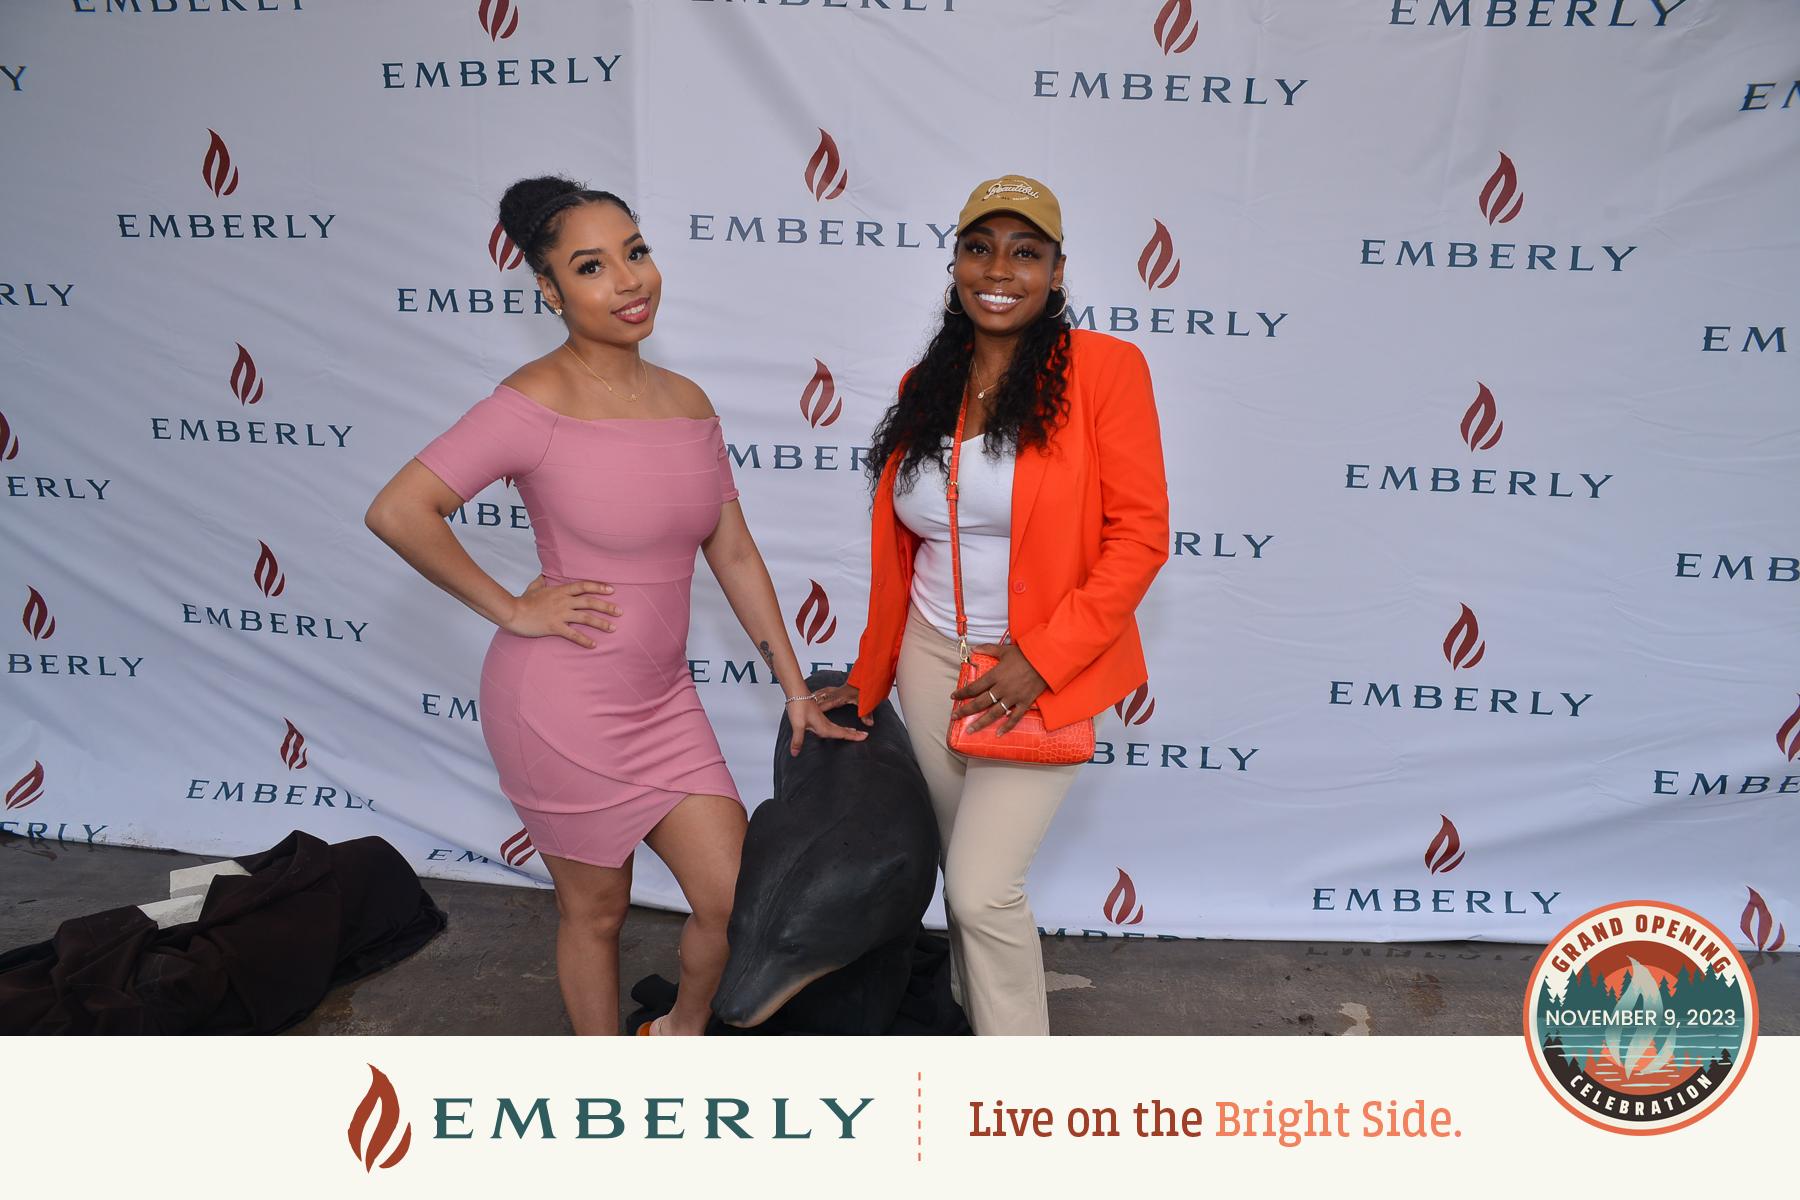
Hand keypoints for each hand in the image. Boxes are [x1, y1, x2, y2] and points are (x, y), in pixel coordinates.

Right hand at [503, 576, 619, 647]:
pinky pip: (573, 634)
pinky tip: (594, 645)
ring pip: (585, 617)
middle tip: (620, 612)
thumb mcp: (533, 587)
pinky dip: (584, 640)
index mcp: (560, 590)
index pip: (583, 586)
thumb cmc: (523, 601)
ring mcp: (559, 614)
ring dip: (601, 623)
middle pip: (589, 601)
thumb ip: (541, 581)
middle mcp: (563, 601)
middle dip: (607, 606)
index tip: (612, 590)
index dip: (599, 586)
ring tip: (613, 628)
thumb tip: (543, 575)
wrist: (513, 612)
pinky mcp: (554, 627)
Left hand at [786, 698, 869, 756]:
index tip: (865, 736)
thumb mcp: (798, 725)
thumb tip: (795, 754)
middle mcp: (824, 723)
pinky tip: (833, 727)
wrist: (796, 692)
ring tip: (853, 732)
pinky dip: (837, 726)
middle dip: (853, 734)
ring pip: (837, 727)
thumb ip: (798, 740)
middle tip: (864, 735)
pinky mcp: (817, 716)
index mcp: (823, 726)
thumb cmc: (798, 706)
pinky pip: (831, 724)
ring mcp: (821, 719)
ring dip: (846, 730)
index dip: (853, 736)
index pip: (842, 733)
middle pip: (842, 731)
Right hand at [808, 683, 873, 726]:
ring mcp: (833, 691)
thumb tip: (869, 724)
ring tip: (802, 704)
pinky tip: (811, 697)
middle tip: (800, 710)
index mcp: (840, 697)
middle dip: (811, 705)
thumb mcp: (865, 702)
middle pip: (820, 699)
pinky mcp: (833, 690)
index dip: (819, 708)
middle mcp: (834, 694)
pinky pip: (821, 692)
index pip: (827, 703)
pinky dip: (815, 695)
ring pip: (819, 695)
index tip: (811, 712)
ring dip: (812, 700)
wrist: (864, 677)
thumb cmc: (863, 689)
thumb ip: (867, 714)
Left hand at [950, 643, 1046, 734]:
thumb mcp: (1005, 650)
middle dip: (965, 710)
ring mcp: (1013, 697)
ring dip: (981, 722)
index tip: (954, 697)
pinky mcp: (1024, 702)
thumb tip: (973, 648)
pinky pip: (1014, 717)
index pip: (974, 687)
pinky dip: (1007, 726)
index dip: (962, 693)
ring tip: (970, 731)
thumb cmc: (1025, 654)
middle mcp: (1001, 688)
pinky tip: (998, 734)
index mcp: (995, 675)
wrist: (1046, 659)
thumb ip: (988, 649)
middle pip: (980, 702)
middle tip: (954, 716)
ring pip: (994, 713)